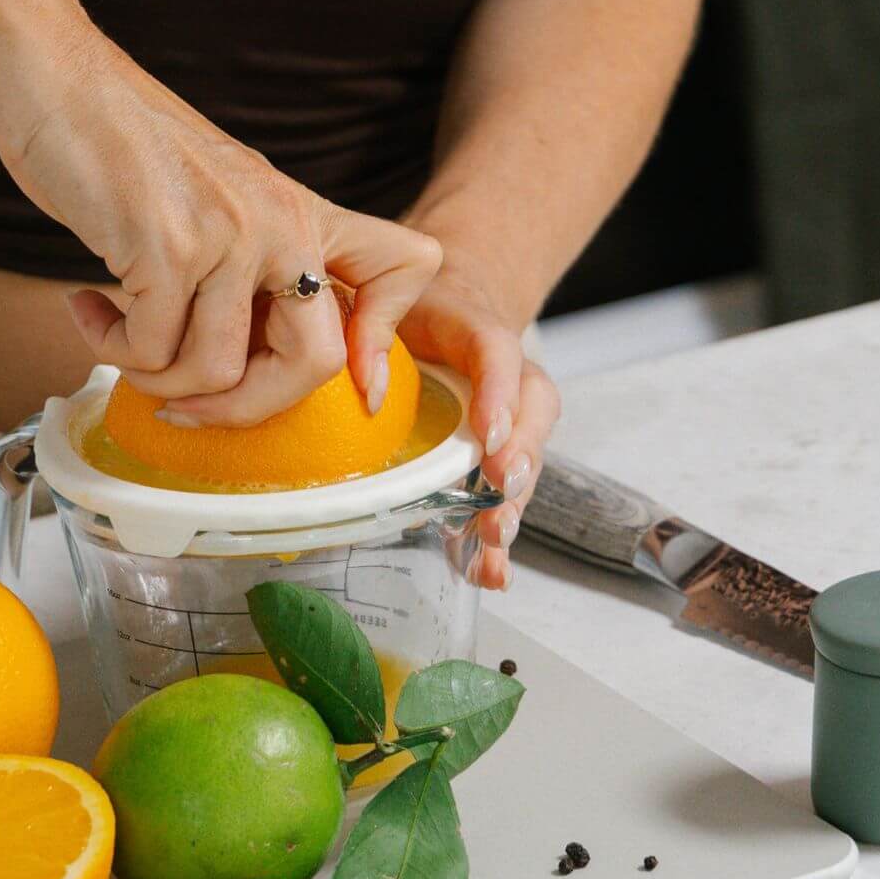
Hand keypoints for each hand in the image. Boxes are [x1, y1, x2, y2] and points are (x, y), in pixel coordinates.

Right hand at [0, 31, 441, 422]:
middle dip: (243, 408)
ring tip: (118, 339)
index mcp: (304, 212)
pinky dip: (109, 347)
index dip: (385, 340)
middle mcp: (283, 223)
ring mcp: (230, 235)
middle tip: (187, 404)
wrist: (55, 78)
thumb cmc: (124, 147)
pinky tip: (87, 306)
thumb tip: (241, 367)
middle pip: (315, 364)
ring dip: (154, 379)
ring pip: (215, 373)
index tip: (357, 388)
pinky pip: (150, 352)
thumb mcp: (222, 198)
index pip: (408, 266)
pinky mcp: (168, 248)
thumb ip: (252, 263)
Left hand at [396, 271, 559, 592]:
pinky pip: (504, 496)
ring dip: (512, 504)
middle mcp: (508, 378)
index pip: (498, 352)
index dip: (498, 392)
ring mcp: (510, 420)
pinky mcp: (496, 459)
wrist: (450, 311)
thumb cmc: (412, 313)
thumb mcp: (386, 303)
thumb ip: (368, 331)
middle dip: (517, 457)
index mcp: (477, 330)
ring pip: (524, 459)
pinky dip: (496, 539)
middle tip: (501, 487)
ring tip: (497, 540)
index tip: (488, 432)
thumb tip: (350, 379)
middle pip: (529, 414)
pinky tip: (491, 575)